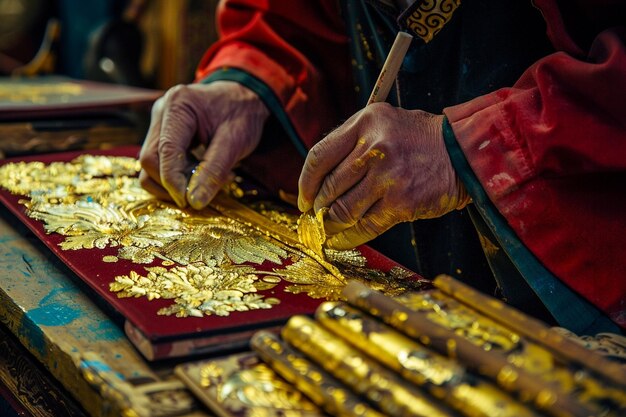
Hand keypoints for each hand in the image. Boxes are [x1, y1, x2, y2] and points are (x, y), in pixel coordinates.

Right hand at [139, 81, 268, 208]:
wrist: (243, 98)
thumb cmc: (242, 115)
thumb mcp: (235, 142)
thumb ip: (213, 171)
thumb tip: (194, 202)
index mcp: (178, 106)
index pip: (164, 151)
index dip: (172, 181)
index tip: (189, 202)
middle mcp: (161, 111)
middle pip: (150, 159)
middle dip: (172, 182)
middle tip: (204, 189)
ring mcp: (158, 122)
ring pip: (150, 164)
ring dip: (173, 181)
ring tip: (204, 179)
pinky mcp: (161, 134)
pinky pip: (159, 162)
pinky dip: (175, 175)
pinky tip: (198, 172)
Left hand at [297, 103, 468, 249]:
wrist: (462, 152)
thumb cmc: (418, 139)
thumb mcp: (382, 124)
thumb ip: (351, 143)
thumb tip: (318, 180)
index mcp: (364, 123)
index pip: (319, 157)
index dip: (306, 183)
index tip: (304, 198)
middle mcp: (373, 148)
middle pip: (329, 187)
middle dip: (318, 207)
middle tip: (317, 216)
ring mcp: (387, 177)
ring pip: (344, 210)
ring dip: (331, 224)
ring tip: (329, 228)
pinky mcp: (401, 203)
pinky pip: (365, 226)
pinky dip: (349, 237)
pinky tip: (342, 239)